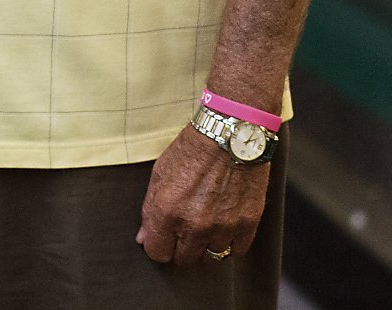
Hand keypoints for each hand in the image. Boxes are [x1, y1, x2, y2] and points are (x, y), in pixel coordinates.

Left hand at [136, 127, 270, 266]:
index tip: (166, 237)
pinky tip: (226, 223)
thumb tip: (144, 238)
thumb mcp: (160, 173)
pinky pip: (236, 249)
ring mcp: (223, 226)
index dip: (160, 246)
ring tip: (209, 221)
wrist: (231, 132)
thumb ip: (150, 210)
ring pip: (211, 256)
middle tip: (187, 228)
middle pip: (185, 259)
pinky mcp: (247, 223)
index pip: (158, 253)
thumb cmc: (193, 149)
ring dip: (208, 243)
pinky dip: (231, 241)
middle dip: (183, 247)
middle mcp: (194, 224)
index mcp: (167, 212)